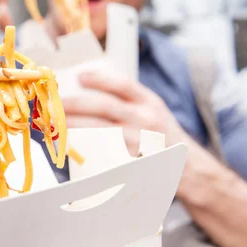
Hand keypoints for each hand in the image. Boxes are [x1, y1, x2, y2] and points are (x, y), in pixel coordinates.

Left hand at [63, 71, 188, 154]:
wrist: (189, 168)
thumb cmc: (161, 136)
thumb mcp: (152, 111)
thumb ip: (129, 102)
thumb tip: (88, 91)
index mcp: (149, 102)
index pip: (123, 85)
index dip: (100, 79)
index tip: (80, 77)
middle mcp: (146, 120)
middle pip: (105, 107)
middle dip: (77, 105)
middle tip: (57, 105)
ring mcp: (139, 143)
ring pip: (102, 132)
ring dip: (77, 128)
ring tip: (58, 125)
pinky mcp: (133, 163)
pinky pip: (107, 155)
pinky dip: (88, 150)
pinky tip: (73, 148)